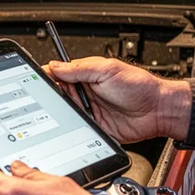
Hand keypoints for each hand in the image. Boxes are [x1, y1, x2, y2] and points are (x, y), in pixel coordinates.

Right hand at [44, 57, 191, 142]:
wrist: (157, 111)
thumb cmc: (139, 87)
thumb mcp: (107, 70)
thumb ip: (79, 68)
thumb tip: (55, 65)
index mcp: (85, 75)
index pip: (58, 74)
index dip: (46, 76)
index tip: (36, 80)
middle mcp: (84, 92)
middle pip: (56, 94)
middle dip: (50, 96)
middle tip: (48, 98)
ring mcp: (87, 111)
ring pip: (62, 113)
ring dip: (60, 113)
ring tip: (64, 110)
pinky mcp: (91, 127)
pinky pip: (74, 128)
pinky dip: (69, 128)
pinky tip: (70, 125)